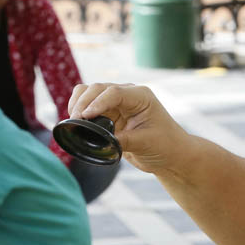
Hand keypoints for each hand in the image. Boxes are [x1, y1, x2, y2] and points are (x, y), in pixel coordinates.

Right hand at [66, 83, 190, 174]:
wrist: (171, 155)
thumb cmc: (165, 146)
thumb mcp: (145, 143)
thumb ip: (123, 140)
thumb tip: (100, 140)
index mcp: (140, 96)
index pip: (114, 93)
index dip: (97, 102)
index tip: (84, 116)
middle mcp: (128, 95)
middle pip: (98, 88)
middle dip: (83, 102)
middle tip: (74, 120)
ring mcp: (117, 103)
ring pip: (90, 94)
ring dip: (79, 103)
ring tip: (73, 121)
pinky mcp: (110, 114)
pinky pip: (90, 107)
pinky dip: (80, 111)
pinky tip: (76, 123)